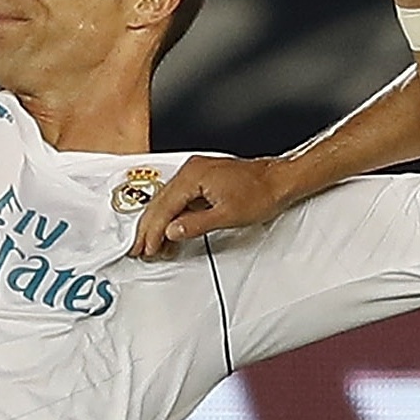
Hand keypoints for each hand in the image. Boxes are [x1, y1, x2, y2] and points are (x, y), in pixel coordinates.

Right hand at [131, 154, 289, 257]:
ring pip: (167, 201)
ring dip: (158, 223)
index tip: (147, 247)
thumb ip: (195, 225)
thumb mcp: (227, 216)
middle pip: (160, 202)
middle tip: (139, 248)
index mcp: (194, 176)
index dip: (153, 231)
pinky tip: (170, 231)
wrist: (279, 180)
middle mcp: (191, 170)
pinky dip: (171, 216)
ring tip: (151, 244)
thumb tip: (172, 232)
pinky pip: (179, 198)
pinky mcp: (203, 179)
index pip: (164, 207)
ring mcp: (196, 173)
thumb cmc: (261, 193)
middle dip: (148, 228)